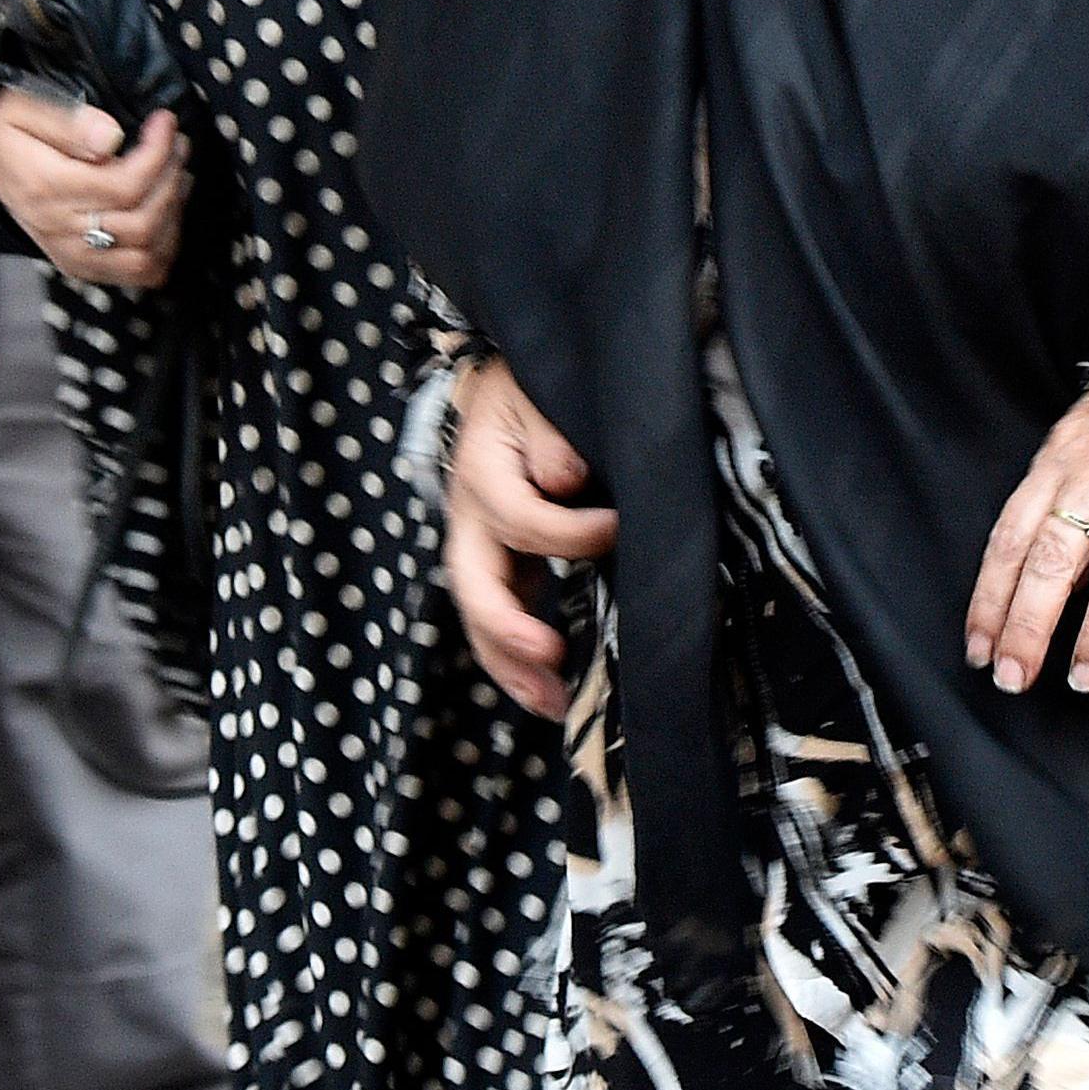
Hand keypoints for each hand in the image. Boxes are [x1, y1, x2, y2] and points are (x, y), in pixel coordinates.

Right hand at [0, 86, 181, 289]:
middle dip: (171, 178)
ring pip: (146, 255)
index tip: (165, 121)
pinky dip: (162, 247)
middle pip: (142, 221)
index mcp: (45, 188)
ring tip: (175, 175)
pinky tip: (165, 211)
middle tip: (176, 144)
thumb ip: (68, 122)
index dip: (157, 153)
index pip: (124, 186)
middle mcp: (58, 228)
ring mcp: (69, 253)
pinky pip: (137, 273)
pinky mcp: (80, 265)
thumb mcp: (22, 108)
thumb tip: (111, 138)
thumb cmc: (8, 129)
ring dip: (173, 214)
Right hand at [443, 356, 614, 718]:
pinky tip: (552, 693)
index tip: (619, 527)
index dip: (571, 532)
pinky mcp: (501, 563)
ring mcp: (480, 545)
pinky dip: (519, 659)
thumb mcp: (539, 392)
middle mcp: (469, 516)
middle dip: (508, 629)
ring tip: (554, 705)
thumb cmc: (535, 387)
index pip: (520, 517)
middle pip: (473, 585)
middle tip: (552, 659)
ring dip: (512, 665)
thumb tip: (563, 477)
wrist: (512, 384)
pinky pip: (500, 617)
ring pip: (480, 615)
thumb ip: (550, 433)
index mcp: (482, 471)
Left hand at [966, 388, 1088, 694]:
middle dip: (1030, 624)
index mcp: (1054, 469)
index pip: (1010, 540)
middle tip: (1015, 677)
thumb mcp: (1072, 452)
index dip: (990, 598)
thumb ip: (1056, 513)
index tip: (978, 649)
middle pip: (1054, 558)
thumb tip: (1047, 590)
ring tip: (1085, 677)